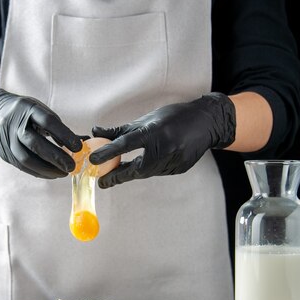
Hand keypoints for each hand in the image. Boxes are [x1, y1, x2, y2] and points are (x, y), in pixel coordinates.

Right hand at [0, 88, 82, 178]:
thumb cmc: (27, 114)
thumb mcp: (41, 112)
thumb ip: (60, 128)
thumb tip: (85, 142)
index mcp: (28, 109)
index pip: (47, 121)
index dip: (64, 135)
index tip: (78, 147)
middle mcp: (14, 124)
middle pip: (35, 143)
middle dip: (56, 157)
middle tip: (72, 166)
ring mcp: (7, 140)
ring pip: (26, 159)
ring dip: (47, 169)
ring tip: (64, 172)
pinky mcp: (5, 153)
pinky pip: (23, 166)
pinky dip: (39, 172)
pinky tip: (52, 174)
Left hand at [89, 92, 235, 187]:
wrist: (206, 123)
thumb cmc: (173, 118)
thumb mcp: (146, 120)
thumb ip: (120, 130)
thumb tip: (96, 132)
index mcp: (154, 132)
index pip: (126, 144)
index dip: (108, 152)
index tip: (93, 161)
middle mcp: (164, 148)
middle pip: (135, 168)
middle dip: (117, 176)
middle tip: (102, 182)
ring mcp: (174, 161)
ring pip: (146, 172)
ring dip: (134, 171)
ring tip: (122, 170)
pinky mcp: (179, 169)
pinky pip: (159, 172)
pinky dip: (151, 168)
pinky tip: (152, 162)